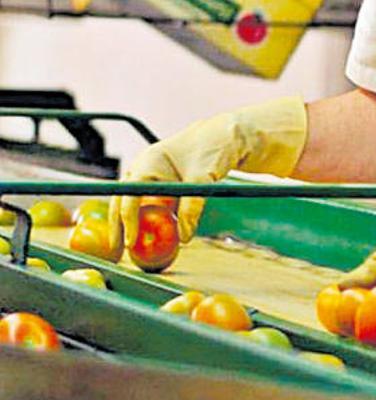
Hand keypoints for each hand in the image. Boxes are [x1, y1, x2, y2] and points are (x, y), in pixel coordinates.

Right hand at [109, 96, 306, 247]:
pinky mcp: (162, 186)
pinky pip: (150, 206)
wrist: (225, 137)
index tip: (129, 243)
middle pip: (121, 201)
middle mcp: (143, 169)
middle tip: (116, 253)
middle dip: (117, 227)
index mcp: (148, 162)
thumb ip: (192, 207)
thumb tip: (183, 237)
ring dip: (129, 225)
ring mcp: (151, 177)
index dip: (126, 221)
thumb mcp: (203, 179)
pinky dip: (147, 222)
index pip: (129, 196)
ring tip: (126, 249)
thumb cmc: (212, 150)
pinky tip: (148, 238)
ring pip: (133, 204)